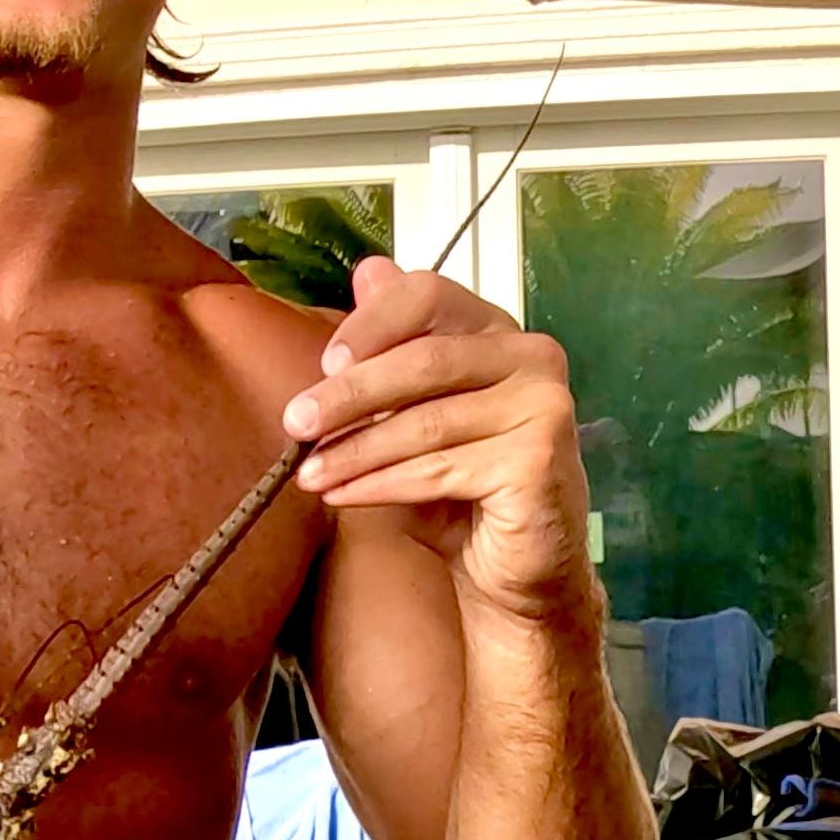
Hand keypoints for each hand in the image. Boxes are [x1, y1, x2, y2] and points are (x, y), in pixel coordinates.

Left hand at [285, 258, 594, 625]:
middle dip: (349, 395)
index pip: (430, 296)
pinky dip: (381, 484)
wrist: (517, 568)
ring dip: (355, 451)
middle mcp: (533, 358)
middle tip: (296, 422)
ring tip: (309, 473)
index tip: (324, 362)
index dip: (371, 325)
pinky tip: (344, 495)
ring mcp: (543, 407)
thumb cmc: (467, 486)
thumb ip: (398, 348)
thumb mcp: (421, 409)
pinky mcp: (537, 460)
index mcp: (501, 332)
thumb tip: (369, 271)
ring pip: (426, 422)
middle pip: (424, 361)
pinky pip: (440, 469)